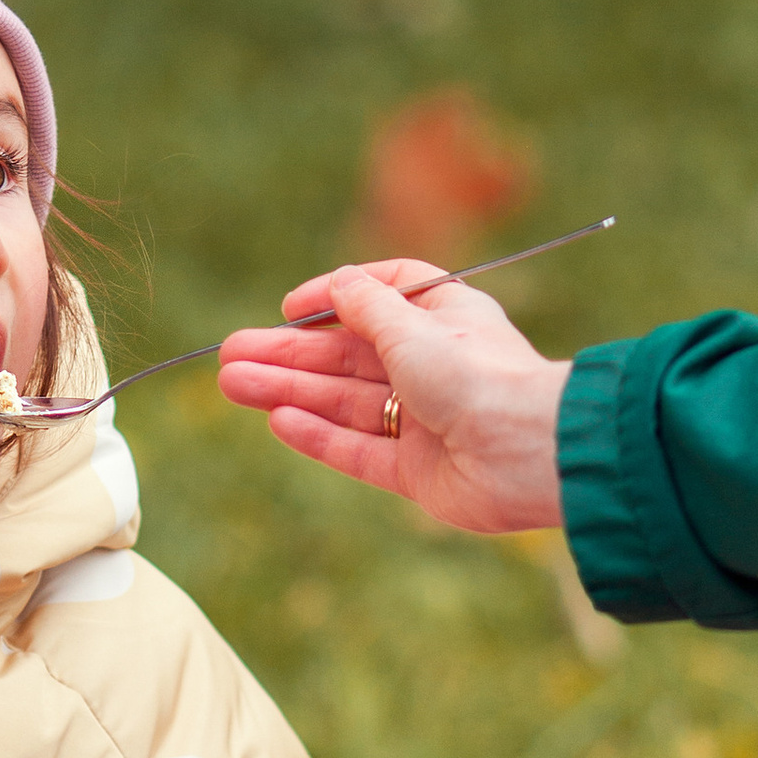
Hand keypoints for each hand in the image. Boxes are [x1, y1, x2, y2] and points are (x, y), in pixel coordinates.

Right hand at [217, 259, 569, 537]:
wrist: (529, 454)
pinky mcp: (418, 471)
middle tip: (229, 353)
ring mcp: (423, 421)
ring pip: (344, 402)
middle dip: (288, 354)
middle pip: (348, 357)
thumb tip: (337, 286)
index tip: (290, 307)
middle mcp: (434, 366)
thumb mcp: (413, 324)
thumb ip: (367, 307)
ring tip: (232, 383)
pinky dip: (318, 435)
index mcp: (446, 318)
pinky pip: (358, 449)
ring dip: (288, 390)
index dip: (334, 297)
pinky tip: (277, 420)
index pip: (382, 296)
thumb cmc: (479, 375)